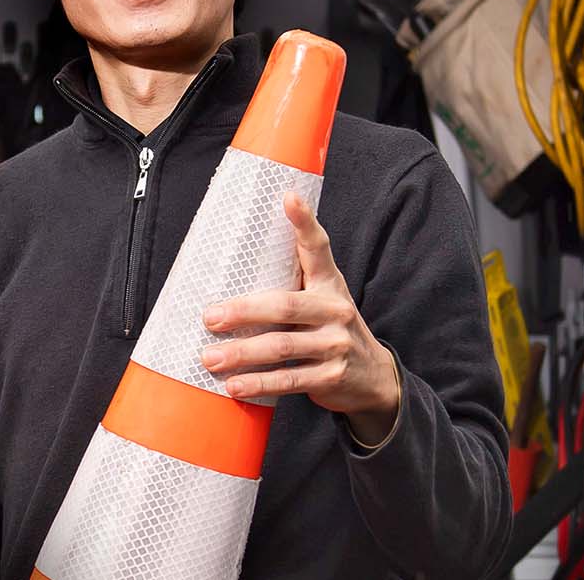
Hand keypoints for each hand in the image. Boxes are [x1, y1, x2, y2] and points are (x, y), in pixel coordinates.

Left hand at [198, 191, 400, 444]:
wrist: (374, 379)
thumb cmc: (330, 330)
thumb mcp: (321, 299)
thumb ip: (292, 282)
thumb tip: (229, 265)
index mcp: (329, 283)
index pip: (317, 248)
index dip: (304, 223)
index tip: (288, 198)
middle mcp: (335, 310)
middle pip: (284, 306)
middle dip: (243, 312)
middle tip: (209, 317)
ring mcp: (336, 345)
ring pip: (282, 347)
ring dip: (242, 354)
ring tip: (210, 358)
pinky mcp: (332, 377)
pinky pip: (289, 379)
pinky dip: (259, 384)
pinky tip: (234, 386)